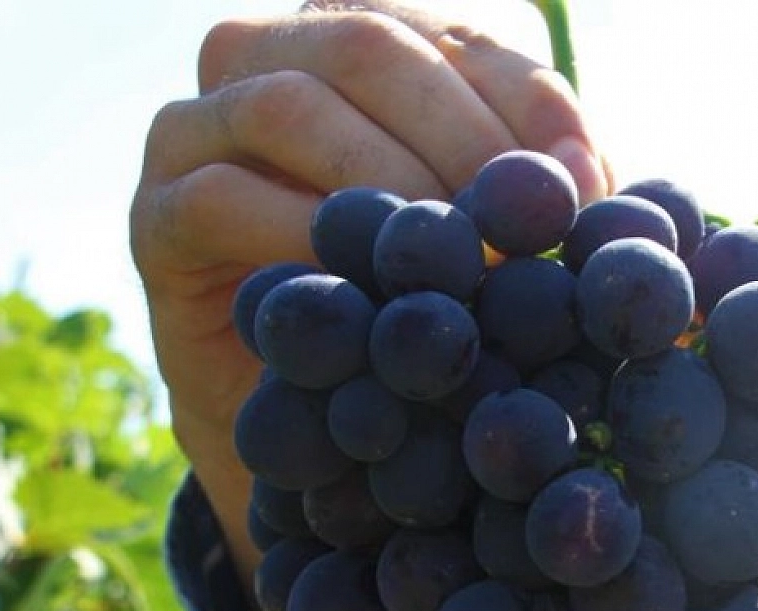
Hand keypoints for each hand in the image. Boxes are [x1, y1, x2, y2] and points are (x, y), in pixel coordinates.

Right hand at [129, 0, 608, 580]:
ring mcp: (198, 124)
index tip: (590, 186)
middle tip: (520, 234)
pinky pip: (223, 199)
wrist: (320, 425)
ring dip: (389, 188)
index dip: (530, 103)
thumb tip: (602, 188)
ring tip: (458, 268)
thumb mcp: (499, 247)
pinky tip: (373, 299)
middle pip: (371, 46)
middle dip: (461, 140)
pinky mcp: (156, 212)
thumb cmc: (428, 319)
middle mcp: (274, 52)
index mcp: (372, 39)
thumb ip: (540, 197)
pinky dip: (307, 243)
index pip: (459, 34)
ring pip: (291, 107)